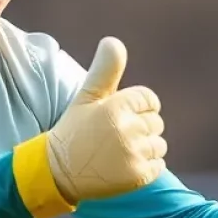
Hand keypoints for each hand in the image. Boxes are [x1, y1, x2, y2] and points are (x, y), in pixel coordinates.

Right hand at [46, 37, 166, 203]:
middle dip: (141, 127)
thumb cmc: (73, 131)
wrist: (58, 173)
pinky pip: (159, 165)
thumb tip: (113, 41)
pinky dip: (147, 166)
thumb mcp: (86, 97)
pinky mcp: (138, 176)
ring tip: (119, 151)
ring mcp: (134, 154)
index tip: (121, 116)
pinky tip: (124, 166)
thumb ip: (105, 69)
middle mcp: (127, 130)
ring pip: (159, 144)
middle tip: (115, 137)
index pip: (149, 99)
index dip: (138, 107)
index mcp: (116, 107)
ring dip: (145, 147)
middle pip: (156, 122)